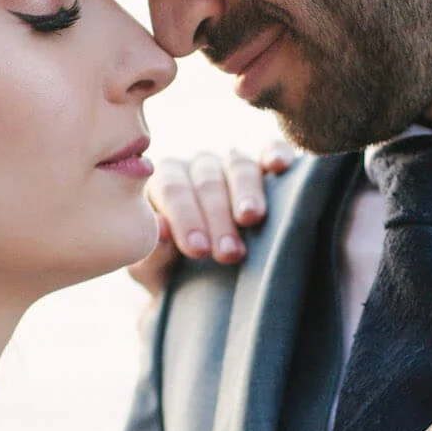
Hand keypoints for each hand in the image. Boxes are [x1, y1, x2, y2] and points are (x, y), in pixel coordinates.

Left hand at [129, 139, 296, 295]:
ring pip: (239, 165)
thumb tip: (161, 229)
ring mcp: (230, 163)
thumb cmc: (170, 270)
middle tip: (228, 254)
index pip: (171, 190)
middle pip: (207, 180)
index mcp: (163, 184)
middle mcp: (196, 167)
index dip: (185, 218)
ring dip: (246, 193)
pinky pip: (271, 148)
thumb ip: (152, 251)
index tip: (198, 250)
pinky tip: (280, 165)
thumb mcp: (153, 269)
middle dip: (218, 217)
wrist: (196, 281)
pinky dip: (276, 153)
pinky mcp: (263, 165)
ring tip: (251, 219)